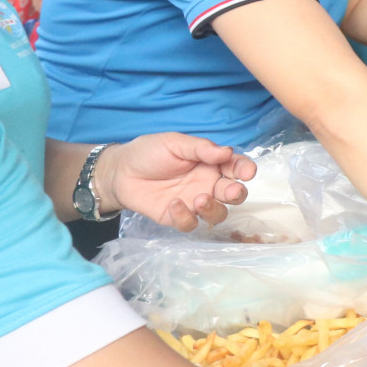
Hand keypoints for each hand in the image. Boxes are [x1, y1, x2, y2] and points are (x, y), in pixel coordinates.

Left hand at [99, 134, 255, 230]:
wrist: (119, 171)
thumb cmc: (149, 152)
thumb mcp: (175, 143)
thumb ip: (201, 148)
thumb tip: (227, 152)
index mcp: (212, 163)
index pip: (236, 167)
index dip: (245, 170)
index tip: (247, 172)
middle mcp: (208, 184)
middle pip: (234, 194)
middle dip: (236, 194)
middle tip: (230, 191)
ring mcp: (194, 203)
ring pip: (218, 214)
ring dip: (214, 209)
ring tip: (199, 199)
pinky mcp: (177, 217)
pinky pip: (190, 224)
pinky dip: (186, 217)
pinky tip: (173, 204)